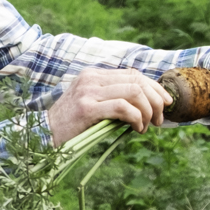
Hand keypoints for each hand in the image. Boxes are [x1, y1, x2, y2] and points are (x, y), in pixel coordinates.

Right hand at [47, 67, 172, 143]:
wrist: (43, 135)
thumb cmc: (71, 124)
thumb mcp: (93, 105)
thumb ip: (113, 99)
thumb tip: (146, 105)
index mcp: (94, 74)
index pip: (133, 74)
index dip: (155, 87)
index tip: (165, 103)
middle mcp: (92, 78)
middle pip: (137, 81)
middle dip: (156, 100)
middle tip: (158, 119)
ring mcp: (88, 91)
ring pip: (134, 93)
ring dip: (147, 111)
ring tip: (146, 126)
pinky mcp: (87, 108)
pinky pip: (123, 107)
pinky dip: (136, 118)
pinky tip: (136, 129)